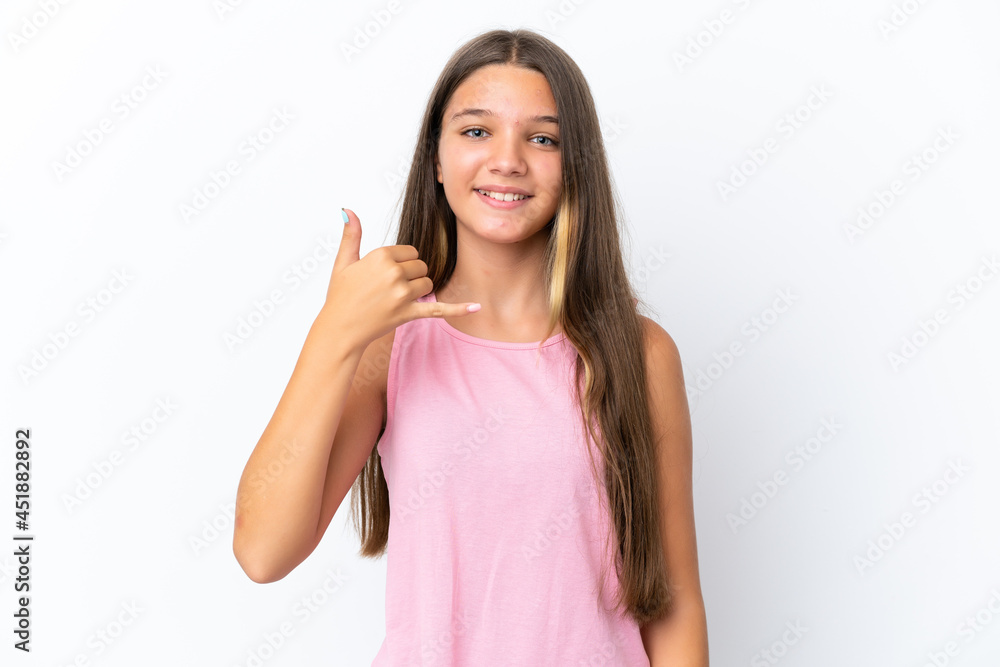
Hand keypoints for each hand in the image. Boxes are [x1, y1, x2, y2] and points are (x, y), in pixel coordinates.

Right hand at [320, 208, 478, 348]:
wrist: (339, 330)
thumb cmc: (340, 296)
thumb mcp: (343, 262)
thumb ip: (351, 235)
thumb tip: (348, 210)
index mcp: (381, 256)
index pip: (410, 251)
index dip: (401, 262)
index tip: (385, 273)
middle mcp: (394, 273)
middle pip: (421, 265)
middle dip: (411, 275)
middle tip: (389, 287)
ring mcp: (403, 294)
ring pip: (428, 283)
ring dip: (419, 289)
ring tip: (396, 298)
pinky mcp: (409, 313)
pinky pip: (439, 309)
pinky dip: (458, 309)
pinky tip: (476, 307)